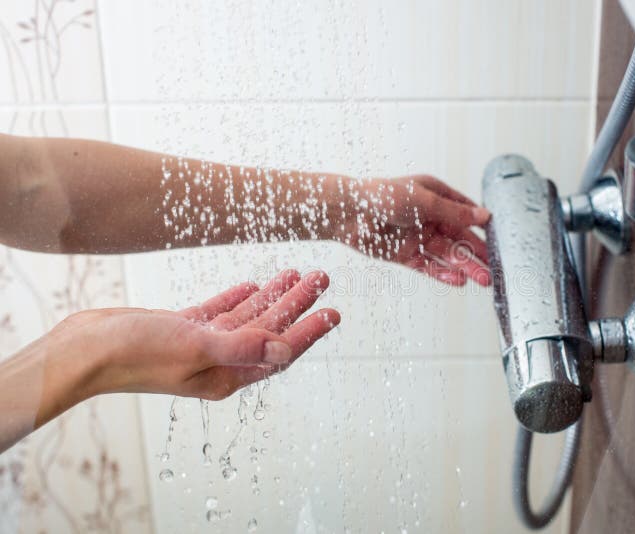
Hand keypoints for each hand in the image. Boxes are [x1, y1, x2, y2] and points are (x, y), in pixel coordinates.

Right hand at [50, 269, 338, 402]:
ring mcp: (200, 345)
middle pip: (270, 329)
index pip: (280, 351)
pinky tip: (255, 284)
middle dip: (297, 304)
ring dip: (273, 296)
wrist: (84, 351)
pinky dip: (239, 298)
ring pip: (248, 317)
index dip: (310, 331)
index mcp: (228, 374)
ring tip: (297, 272)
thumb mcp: (194, 348)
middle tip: (322, 278)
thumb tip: (285, 349)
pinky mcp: (182, 329)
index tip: (334, 311)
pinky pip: (220, 312)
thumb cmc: (134, 354)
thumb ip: (242, 346)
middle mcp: (219, 362)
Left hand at [335, 175, 490, 285]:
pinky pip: (428, 266)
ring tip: (483, 281)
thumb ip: (454, 212)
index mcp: (436, 196)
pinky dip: (443, 274)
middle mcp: (429, 217)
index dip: (482, 227)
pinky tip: (459, 281)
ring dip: (465, 267)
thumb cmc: (383, 195)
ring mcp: (417, 237)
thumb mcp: (424, 201)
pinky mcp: (404, 254)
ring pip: (447, 255)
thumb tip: (484, 216)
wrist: (348, 212)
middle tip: (495, 271)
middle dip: (477, 255)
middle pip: (459, 238)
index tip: (501, 242)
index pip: (466, 213)